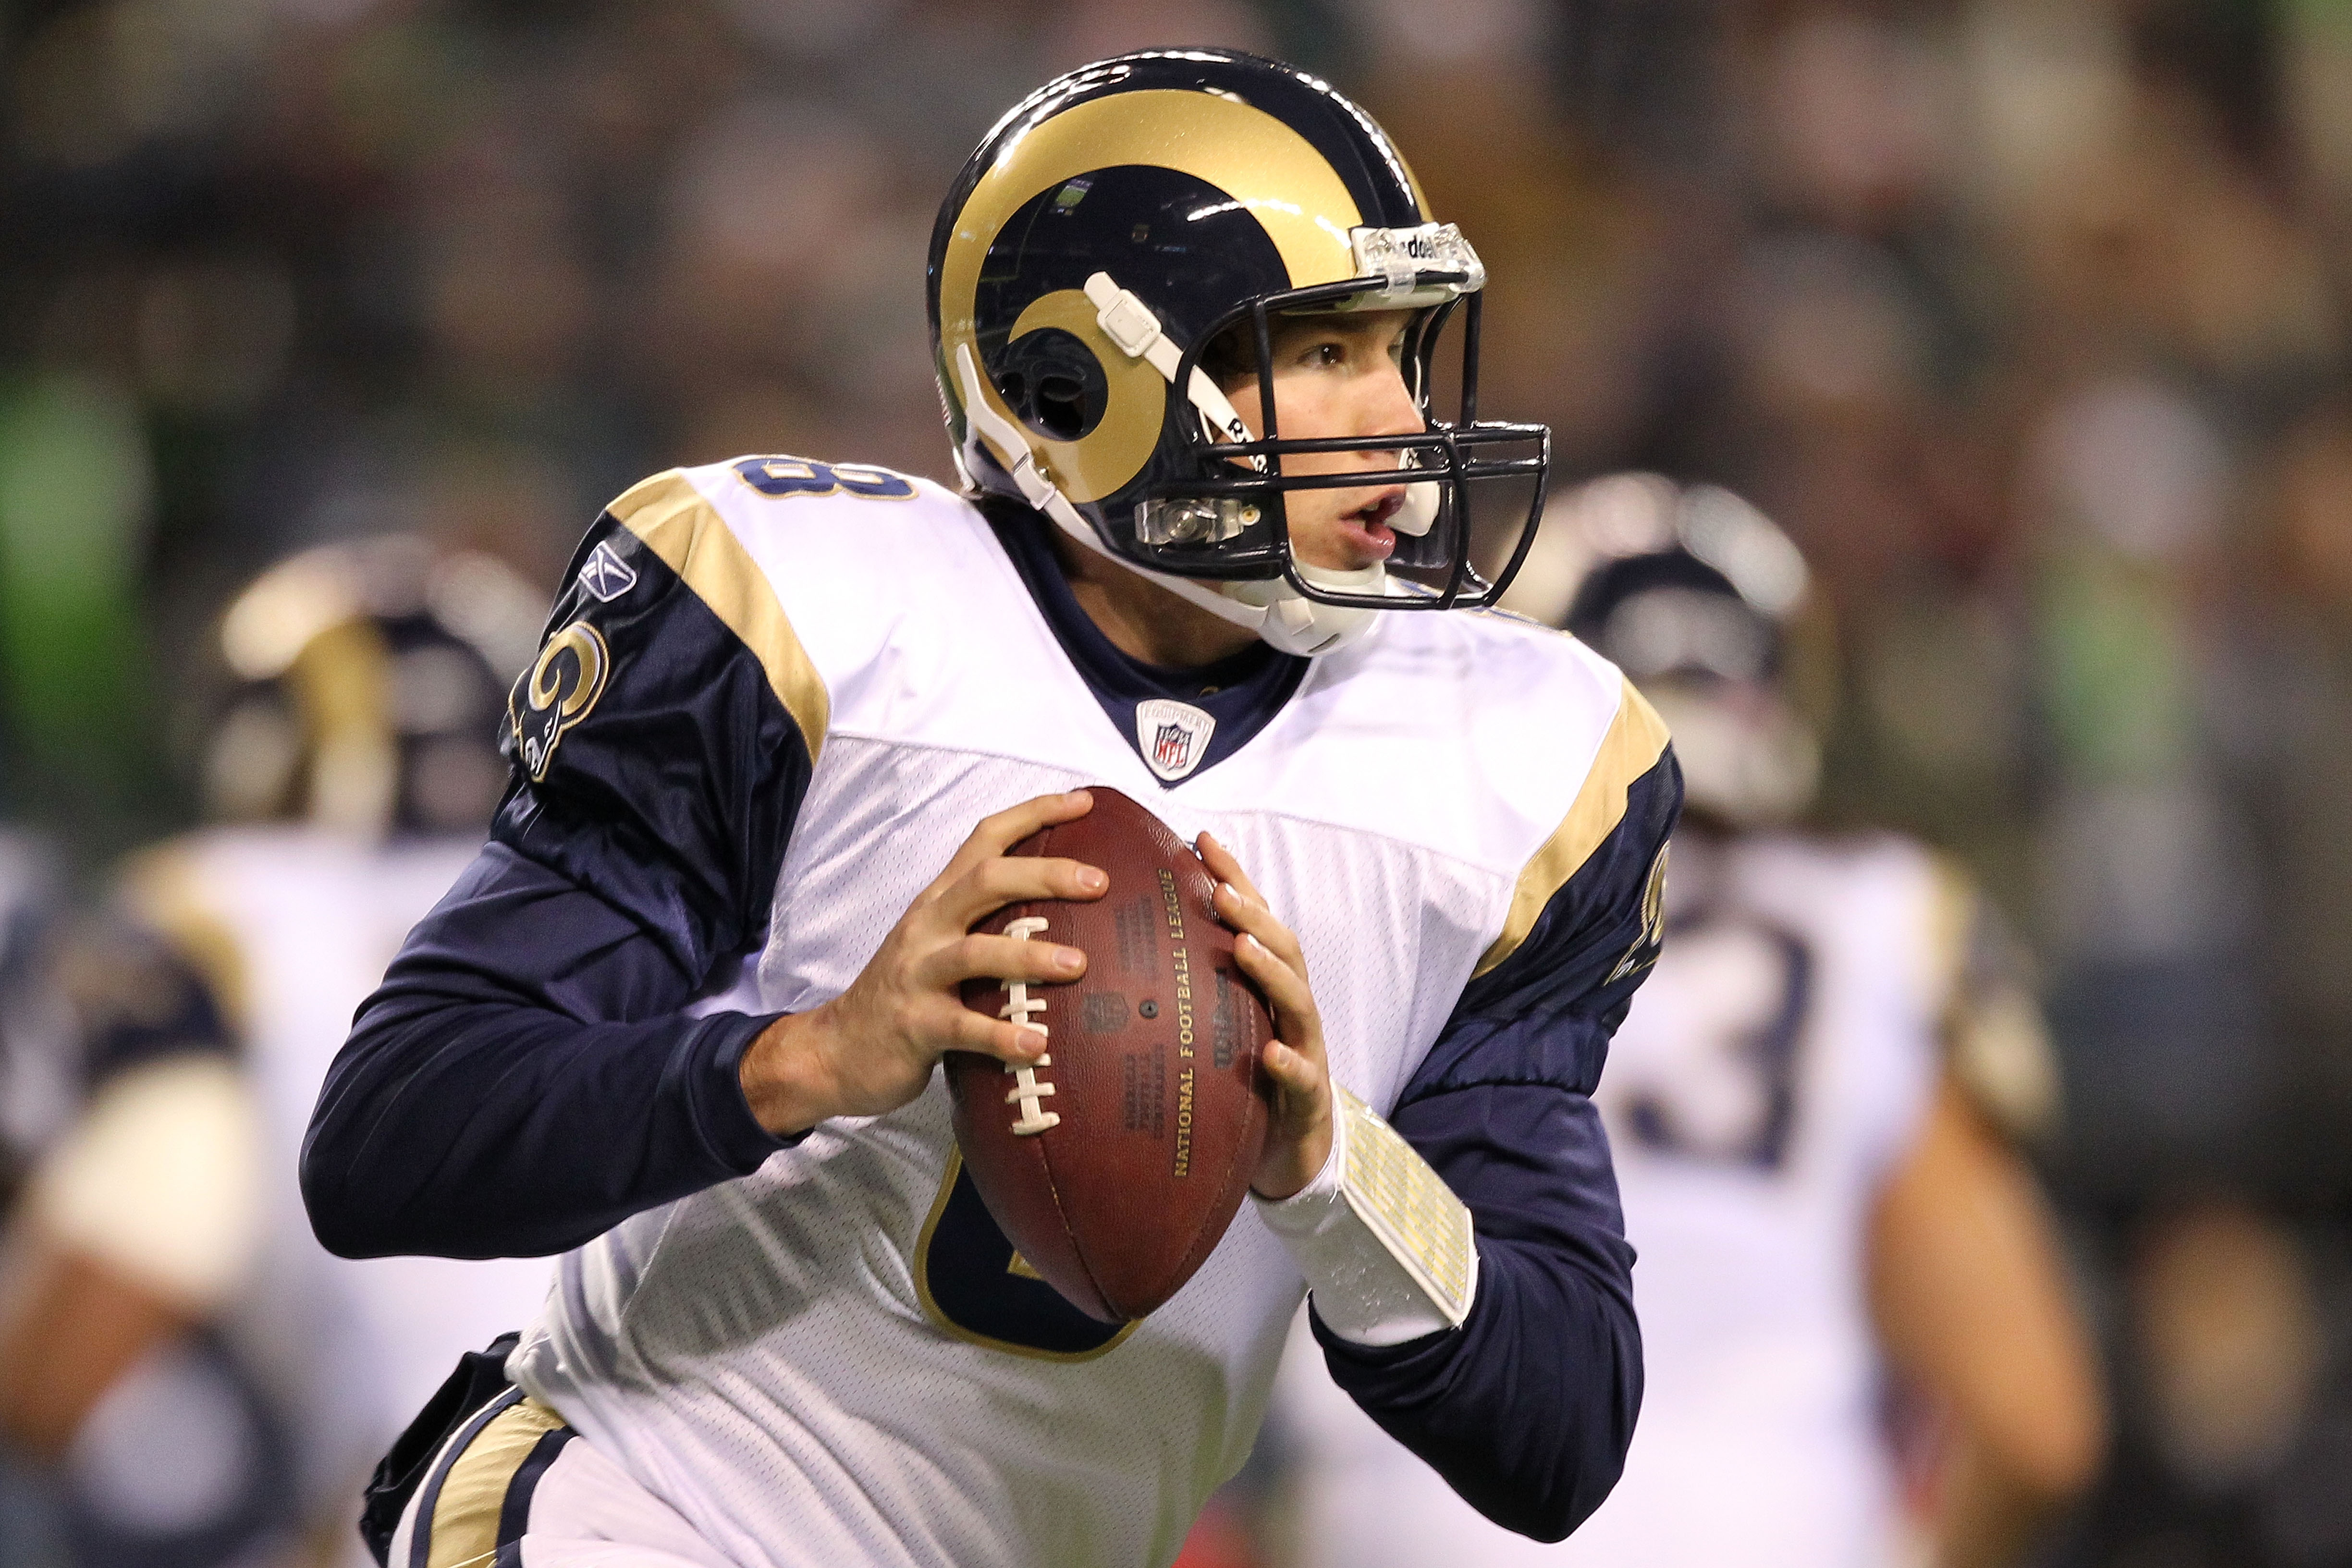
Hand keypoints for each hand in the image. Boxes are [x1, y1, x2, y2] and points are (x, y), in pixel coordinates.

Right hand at [740, 791, 1104, 1135]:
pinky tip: (1039, 1045)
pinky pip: (964, 1028)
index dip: (1034, 814)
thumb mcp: (940, 946)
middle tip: (1099, 882)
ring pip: (976, 952)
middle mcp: (928, 926)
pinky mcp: (915, 1025)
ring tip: (1078, 964)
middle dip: (1045, 875)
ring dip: (1030, 956)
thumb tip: (1068, 919)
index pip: (985, 839)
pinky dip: (1003, 1036)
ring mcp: (918, 974)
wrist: (836, 1051)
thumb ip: (990, 926)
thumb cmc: (906, 996)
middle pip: (986, 881)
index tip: (1085, 803)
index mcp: (939, 901)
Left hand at [1199, 832, 1332, 1200]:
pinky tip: (1270, 1053)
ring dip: (1271, 971)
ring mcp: (1305, 1049)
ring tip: (1243, 948)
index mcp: (1268, 986)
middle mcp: (1290, 1009)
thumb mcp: (1218, 1026)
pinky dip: (1288, 1063)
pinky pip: (1302, 1078)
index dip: (1234, 877)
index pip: (1255, 921)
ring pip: (1297, 1001)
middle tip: (1221, 891)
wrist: (1291, 1152)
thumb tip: (1125, 945)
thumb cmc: (1247, 1082)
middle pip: (1283, 949)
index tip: (1200, 838)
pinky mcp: (1308, 1097)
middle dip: (1254, 915)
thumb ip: (1191, 986)